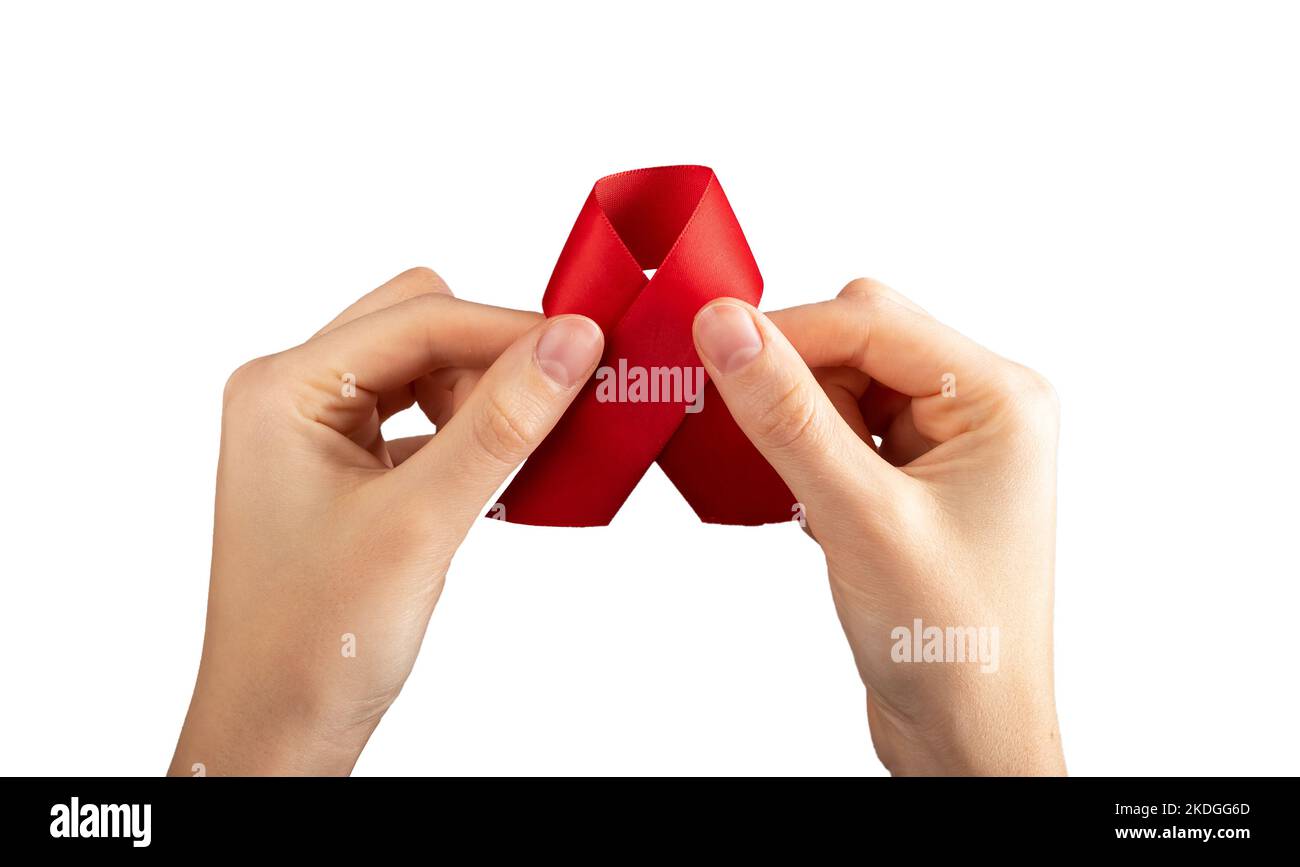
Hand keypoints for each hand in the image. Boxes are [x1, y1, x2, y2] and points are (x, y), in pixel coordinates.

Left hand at [169, 268, 603, 774]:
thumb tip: (568, 345)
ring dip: (483, 399)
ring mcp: (317, 433)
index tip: (587, 348)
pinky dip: (469, 436)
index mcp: (283, 388)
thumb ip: (498, 425)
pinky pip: (422, 421)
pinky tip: (501, 471)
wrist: (280, 732)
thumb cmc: (314, 643)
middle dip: (492, 358)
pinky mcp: (346, 470)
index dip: (508, 330)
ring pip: (425, 372)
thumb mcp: (419, 522)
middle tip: (559, 398)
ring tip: (528, 448)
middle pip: (420, 328)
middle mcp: (293, 396)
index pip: (419, 319)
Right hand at [692, 279, 1064, 774]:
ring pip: (843, 384)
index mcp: (1000, 399)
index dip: (787, 332)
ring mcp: (948, 445)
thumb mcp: (859, 516)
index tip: (708, 346)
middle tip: (756, 436)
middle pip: (859, 340)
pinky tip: (812, 510)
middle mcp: (981, 408)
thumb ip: (788, 415)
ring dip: (800, 425)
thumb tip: (727, 328)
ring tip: (803, 495)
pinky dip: (808, 457)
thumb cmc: (953, 642)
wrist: (969, 736)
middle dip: (796, 381)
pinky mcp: (914, 479)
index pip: (872, 321)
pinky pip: (842, 429)